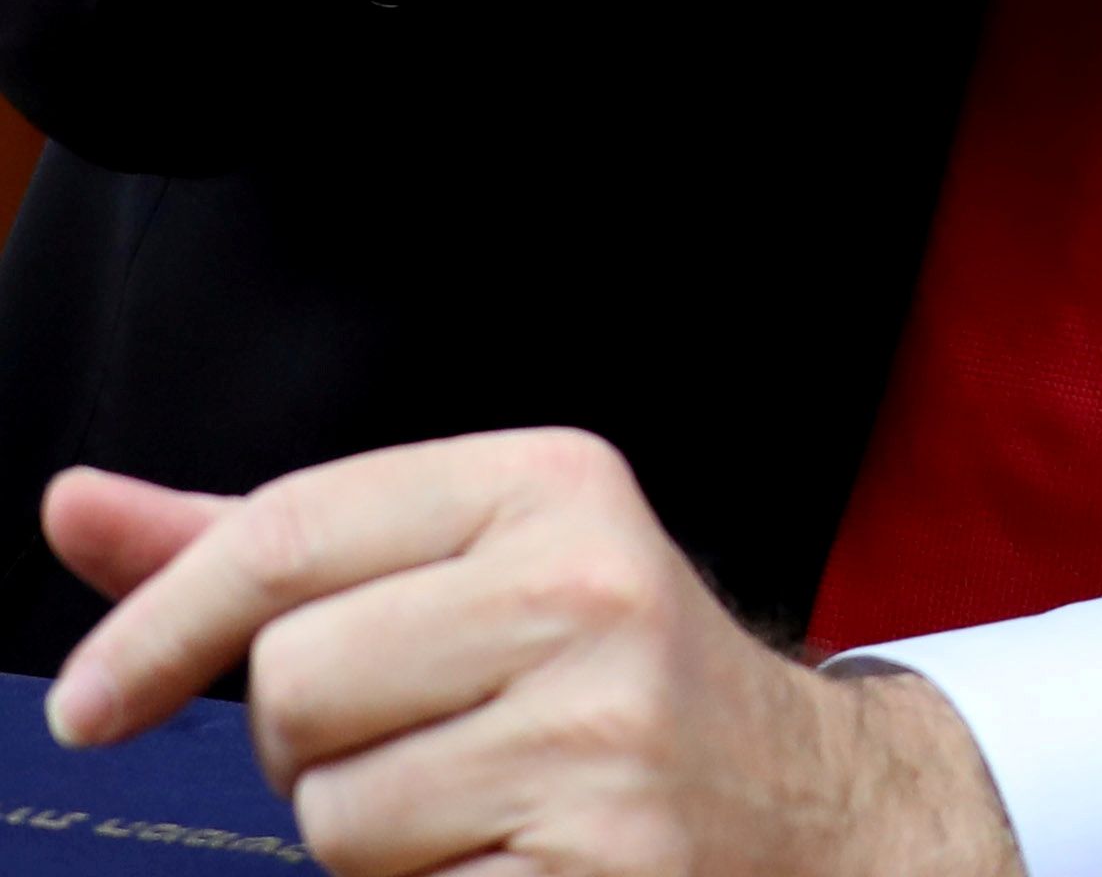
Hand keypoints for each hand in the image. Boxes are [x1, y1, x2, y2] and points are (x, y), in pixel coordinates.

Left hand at [42, 434, 1017, 876]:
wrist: (807, 804)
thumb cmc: (598, 680)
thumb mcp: (463, 569)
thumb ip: (271, 547)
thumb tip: (72, 508)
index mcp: (554, 485)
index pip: (284, 535)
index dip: (155, 626)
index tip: (89, 704)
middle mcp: (590, 589)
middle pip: (293, 684)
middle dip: (314, 742)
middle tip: (420, 738)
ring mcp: (603, 732)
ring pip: (335, 813)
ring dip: (371, 837)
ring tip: (482, 804)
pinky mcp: (599, 863)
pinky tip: (514, 859)